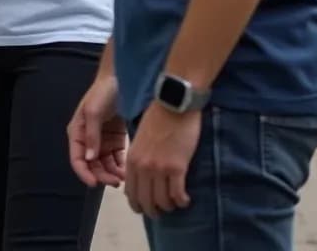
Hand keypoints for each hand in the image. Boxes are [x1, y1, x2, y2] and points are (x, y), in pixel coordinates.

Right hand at [67, 73, 126, 188]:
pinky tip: (127, 171)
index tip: (95, 183)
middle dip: (101, 175)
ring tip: (123, 179)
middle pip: (91, 165)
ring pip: (104, 165)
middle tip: (116, 182)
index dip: (83, 173)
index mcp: (77, 132)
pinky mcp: (116, 140)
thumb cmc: (103, 93)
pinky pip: (116, 159)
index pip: (76, 158)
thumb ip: (91, 135)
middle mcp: (88, 139)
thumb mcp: (94, 111)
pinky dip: (120, 167)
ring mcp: (102, 141)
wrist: (121, 80)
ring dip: (111, 174)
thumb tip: (89, 158)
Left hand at [124, 102, 200, 216]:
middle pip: (145, 201)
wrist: (173, 104)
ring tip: (175, 204)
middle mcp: (143, 166)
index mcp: (132, 158)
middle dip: (153, 211)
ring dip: (169, 206)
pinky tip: (185, 200)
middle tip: (161, 212)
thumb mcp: (140, 137)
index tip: (145, 207)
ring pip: (162, 201)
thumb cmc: (158, 117)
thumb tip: (142, 174)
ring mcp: (159, 168)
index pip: (131, 191)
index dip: (138, 204)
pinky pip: (178, 195)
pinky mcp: (176, 167)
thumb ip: (139, 156)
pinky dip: (182, 201)